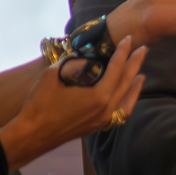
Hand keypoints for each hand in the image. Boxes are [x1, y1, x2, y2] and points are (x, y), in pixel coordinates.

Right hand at [0, 37, 147, 168]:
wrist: (32, 135)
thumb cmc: (39, 105)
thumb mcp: (52, 76)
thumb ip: (72, 65)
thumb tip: (86, 59)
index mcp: (98, 96)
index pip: (116, 69)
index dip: (123, 52)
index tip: (128, 39)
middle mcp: (106, 109)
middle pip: (126, 83)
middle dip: (135, 64)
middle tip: (143, 48)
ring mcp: (103, 120)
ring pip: (127, 100)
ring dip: (135, 84)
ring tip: (140, 72)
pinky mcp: (97, 126)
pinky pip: (120, 112)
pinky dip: (127, 101)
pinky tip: (127, 95)